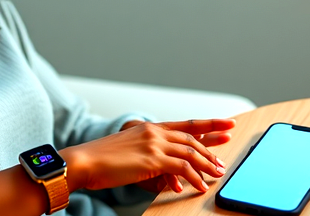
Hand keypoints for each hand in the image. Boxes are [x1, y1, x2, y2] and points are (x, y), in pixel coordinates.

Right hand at [61, 119, 234, 193]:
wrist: (83, 161)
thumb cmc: (100, 160)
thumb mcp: (128, 151)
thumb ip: (147, 155)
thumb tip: (165, 170)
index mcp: (148, 128)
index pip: (185, 124)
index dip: (208, 123)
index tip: (226, 123)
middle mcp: (153, 132)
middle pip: (192, 137)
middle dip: (213, 146)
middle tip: (225, 157)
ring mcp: (153, 144)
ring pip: (190, 152)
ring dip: (207, 164)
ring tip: (217, 174)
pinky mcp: (152, 159)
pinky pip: (182, 168)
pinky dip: (194, 177)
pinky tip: (200, 185)